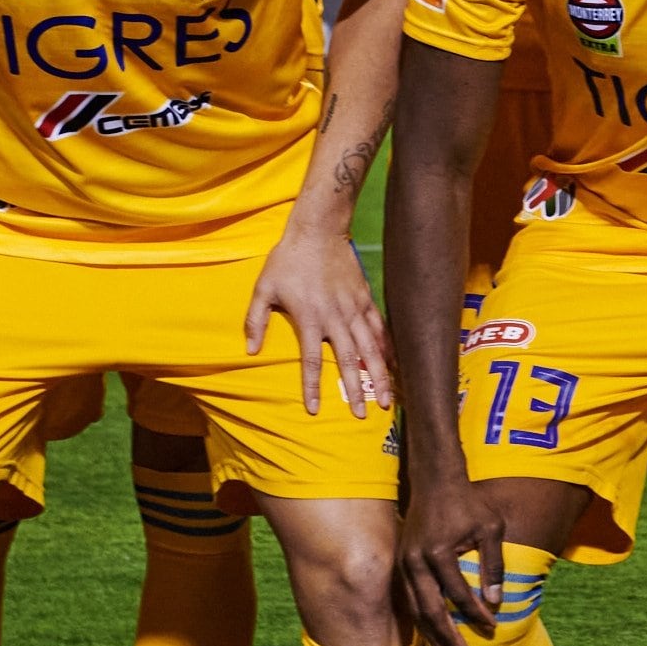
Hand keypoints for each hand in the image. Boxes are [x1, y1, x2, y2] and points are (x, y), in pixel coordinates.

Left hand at [240, 217, 391, 419]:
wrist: (318, 230)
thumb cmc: (287, 260)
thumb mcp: (263, 289)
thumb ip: (256, 321)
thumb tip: (250, 351)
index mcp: (309, 318)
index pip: (312, 361)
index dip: (312, 387)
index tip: (314, 410)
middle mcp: (335, 317)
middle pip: (349, 361)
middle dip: (356, 390)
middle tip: (364, 415)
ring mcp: (354, 308)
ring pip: (371, 348)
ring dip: (380, 374)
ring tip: (388, 398)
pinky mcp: (366, 298)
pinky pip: (379, 327)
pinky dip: (388, 347)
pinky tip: (396, 364)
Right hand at [399, 468, 521, 645]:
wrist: (434, 481)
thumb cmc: (468, 503)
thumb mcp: (490, 528)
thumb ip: (493, 564)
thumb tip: (495, 601)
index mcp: (438, 552)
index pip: (459, 594)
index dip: (476, 614)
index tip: (492, 628)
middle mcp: (415, 562)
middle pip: (430, 610)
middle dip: (447, 638)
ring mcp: (404, 563)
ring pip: (415, 609)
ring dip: (431, 635)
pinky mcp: (400, 564)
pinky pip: (409, 599)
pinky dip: (421, 620)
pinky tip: (432, 634)